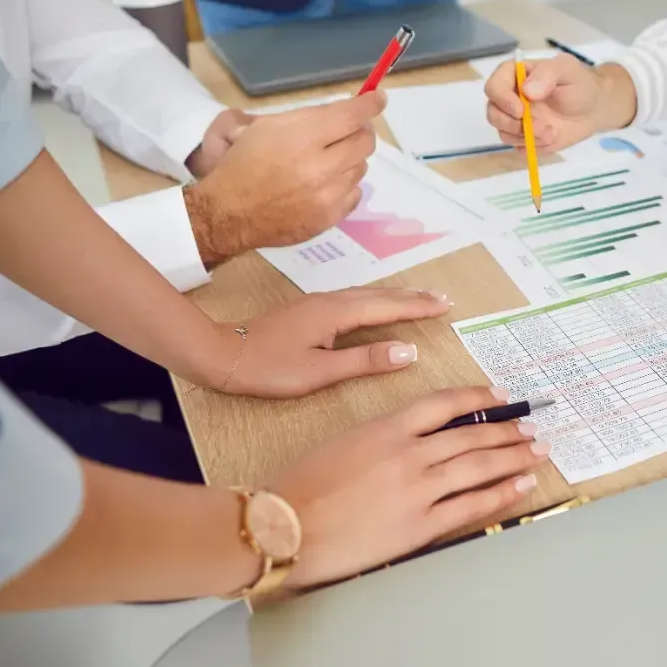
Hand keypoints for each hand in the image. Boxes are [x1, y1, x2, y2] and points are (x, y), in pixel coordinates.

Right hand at [182, 93, 383, 266]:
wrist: (229, 213)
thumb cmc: (242, 163)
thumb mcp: (265, 127)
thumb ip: (306, 118)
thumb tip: (343, 112)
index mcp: (301, 137)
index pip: (351, 116)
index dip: (369, 105)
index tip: (378, 99)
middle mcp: (320, 166)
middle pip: (364, 142)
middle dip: (361, 132)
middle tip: (351, 131)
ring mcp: (328, 194)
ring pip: (361, 168)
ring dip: (350, 160)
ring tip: (329, 161)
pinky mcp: (330, 217)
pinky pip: (355, 194)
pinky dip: (345, 186)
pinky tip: (327, 184)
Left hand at [219, 286, 453, 398]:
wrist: (220, 354)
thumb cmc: (269, 368)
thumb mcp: (320, 372)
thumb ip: (365, 361)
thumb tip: (408, 351)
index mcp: (337, 313)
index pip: (388, 308)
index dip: (418, 307)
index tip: (446, 306)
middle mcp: (331, 301)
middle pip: (380, 295)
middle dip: (413, 297)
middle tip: (442, 299)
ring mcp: (318, 303)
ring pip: (366, 294)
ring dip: (395, 296)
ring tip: (418, 298)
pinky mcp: (309, 310)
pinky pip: (354, 298)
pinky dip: (375, 300)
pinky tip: (376, 305)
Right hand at [270, 386, 549, 587]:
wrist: (281, 527)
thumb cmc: (299, 487)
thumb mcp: (343, 443)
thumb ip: (383, 438)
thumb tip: (415, 441)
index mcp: (386, 428)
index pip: (445, 404)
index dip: (479, 398)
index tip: (501, 395)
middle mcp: (408, 454)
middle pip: (471, 435)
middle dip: (508, 429)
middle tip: (534, 424)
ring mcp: (417, 489)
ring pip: (479, 466)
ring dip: (514, 456)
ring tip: (539, 449)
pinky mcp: (419, 525)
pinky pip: (471, 506)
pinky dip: (501, 493)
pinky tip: (521, 485)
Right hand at [485, 56, 637, 153]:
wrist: (592, 109)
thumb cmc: (579, 84)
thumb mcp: (567, 70)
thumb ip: (546, 74)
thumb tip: (526, 91)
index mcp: (513, 76)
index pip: (494, 87)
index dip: (502, 100)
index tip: (521, 111)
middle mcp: (509, 98)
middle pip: (493, 114)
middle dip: (515, 125)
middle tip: (542, 126)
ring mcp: (515, 120)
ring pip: (505, 134)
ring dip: (529, 137)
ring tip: (553, 131)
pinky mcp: (524, 139)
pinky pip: (519, 148)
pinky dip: (536, 147)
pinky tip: (553, 137)